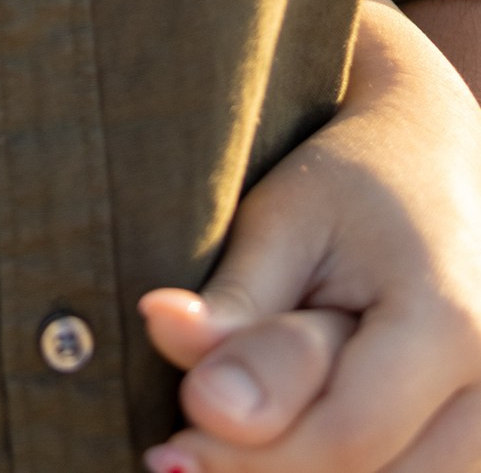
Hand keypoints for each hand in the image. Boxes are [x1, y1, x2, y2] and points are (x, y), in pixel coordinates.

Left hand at [140, 0, 480, 471]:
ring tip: (229, 433)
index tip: (165, 448)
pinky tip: (275, 440)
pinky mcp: (480, 446)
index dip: (245, 452)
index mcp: (448, 324)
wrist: (437, 167)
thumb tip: (160, 334)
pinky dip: (334, 470)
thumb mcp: (283, 221)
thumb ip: (237, 301)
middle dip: (264, 470)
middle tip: (179, 452)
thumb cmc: (351, 186)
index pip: (343, 436)